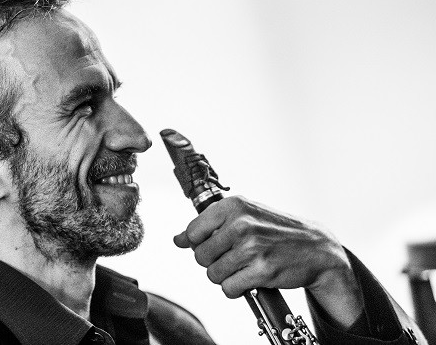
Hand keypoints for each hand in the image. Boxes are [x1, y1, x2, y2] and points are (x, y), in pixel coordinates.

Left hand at [174, 195, 363, 328]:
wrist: (317, 249)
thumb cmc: (276, 231)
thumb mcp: (244, 216)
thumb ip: (209, 225)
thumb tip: (177, 239)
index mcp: (233, 205)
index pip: (193, 231)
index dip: (200, 243)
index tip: (216, 244)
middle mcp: (241, 223)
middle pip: (200, 256)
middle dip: (213, 262)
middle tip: (234, 258)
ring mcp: (251, 247)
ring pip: (212, 274)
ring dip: (225, 277)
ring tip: (243, 267)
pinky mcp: (261, 270)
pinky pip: (228, 288)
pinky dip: (236, 289)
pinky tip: (249, 279)